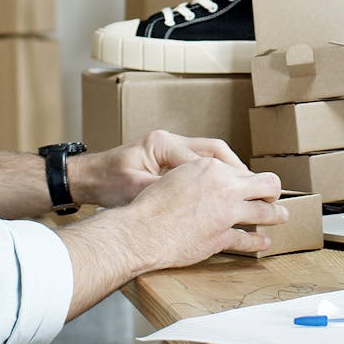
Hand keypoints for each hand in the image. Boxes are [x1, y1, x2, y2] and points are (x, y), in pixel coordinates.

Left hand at [71, 129, 246, 208]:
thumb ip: (160, 193)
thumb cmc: (106, 183)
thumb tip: (188, 203)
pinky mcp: (169, 157)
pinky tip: (226, 190)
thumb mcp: (132, 191)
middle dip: (235, 169)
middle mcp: (169, 140)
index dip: (223, 176)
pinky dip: (216, 174)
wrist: (88, 177)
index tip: (241, 191)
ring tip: (247, 188)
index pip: (201, 159)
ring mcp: (170, 146)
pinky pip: (201, 161)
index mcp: (161, 144)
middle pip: (213, 150)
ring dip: (229, 170)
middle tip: (255, 187)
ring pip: (211, 154)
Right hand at [123, 157, 286, 267]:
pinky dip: (259, 242)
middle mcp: (224, 188)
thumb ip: (201, 174)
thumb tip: (217, 177)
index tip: (253, 183)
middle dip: (273, 190)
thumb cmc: (153, 202)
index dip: (250, 177)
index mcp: (212, 168)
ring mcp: (226, 214)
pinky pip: (248, 240)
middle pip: (266, 185)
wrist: (143, 230)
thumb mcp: (178, 175)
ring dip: (276, 215)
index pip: (241, 169)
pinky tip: (264, 242)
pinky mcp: (222, 238)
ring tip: (282, 216)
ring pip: (264, 213)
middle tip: (275, 196)